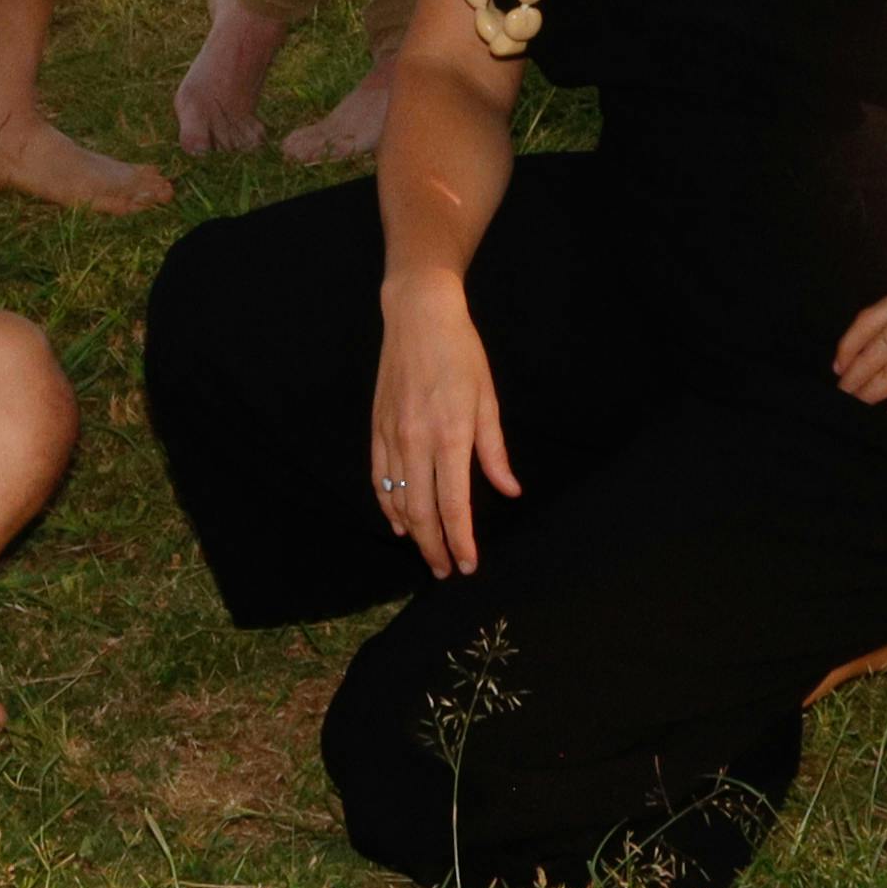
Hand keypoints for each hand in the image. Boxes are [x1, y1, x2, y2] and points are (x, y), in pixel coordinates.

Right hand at [367, 272, 516, 579]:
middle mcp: (417, 441)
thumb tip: (509, 490)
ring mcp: (392, 435)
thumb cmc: (461, 355)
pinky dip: (388, 504)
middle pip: (422, 512)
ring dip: (412, 532)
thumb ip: (495, 452)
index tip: (468, 564)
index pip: (454, 505)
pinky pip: (379, 477)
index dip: (460, 541)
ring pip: (397, 499)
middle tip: (446, 570)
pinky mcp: (377, 428)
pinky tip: (399, 521)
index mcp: (451, 436)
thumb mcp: (488, 400)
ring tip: (428, 552)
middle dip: (435, 547)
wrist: (418, 317)